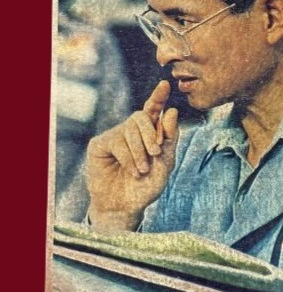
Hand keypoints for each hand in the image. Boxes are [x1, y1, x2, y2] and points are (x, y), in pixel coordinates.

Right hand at [86, 80, 177, 230]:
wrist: (126, 207)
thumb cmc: (146, 186)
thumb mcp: (165, 163)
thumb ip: (169, 138)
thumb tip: (172, 111)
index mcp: (149, 132)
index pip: (154, 110)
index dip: (158, 96)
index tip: (165, 85)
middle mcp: (131, 130)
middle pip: (142, 115)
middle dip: (150, 133)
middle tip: (155, 152)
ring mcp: (115, 135)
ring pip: (130, 129)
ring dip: (140, 151)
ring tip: (142, 170)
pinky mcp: (100, 144)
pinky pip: (117, 141)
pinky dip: (128, 157)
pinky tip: (132, 171)